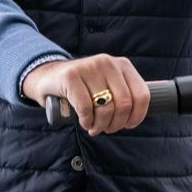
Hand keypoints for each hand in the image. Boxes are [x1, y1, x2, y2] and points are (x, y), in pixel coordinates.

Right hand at [22, 54, 149, 134]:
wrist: (49, 77)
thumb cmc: (83, 88)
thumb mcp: (107, 85)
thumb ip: (123, 95)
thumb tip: (135, 118)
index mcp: (123, 65)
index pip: (142, 95)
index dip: (137, 116)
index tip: (128, 125)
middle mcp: (108, 63)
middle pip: (125, 104)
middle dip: (116, 124)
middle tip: (107, 129)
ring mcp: (89, 67)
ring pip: (106, 108)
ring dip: (101, 125)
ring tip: (94, 127)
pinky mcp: (71, 76)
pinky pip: (86, 108)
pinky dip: (87, 121)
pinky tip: (84, 122)